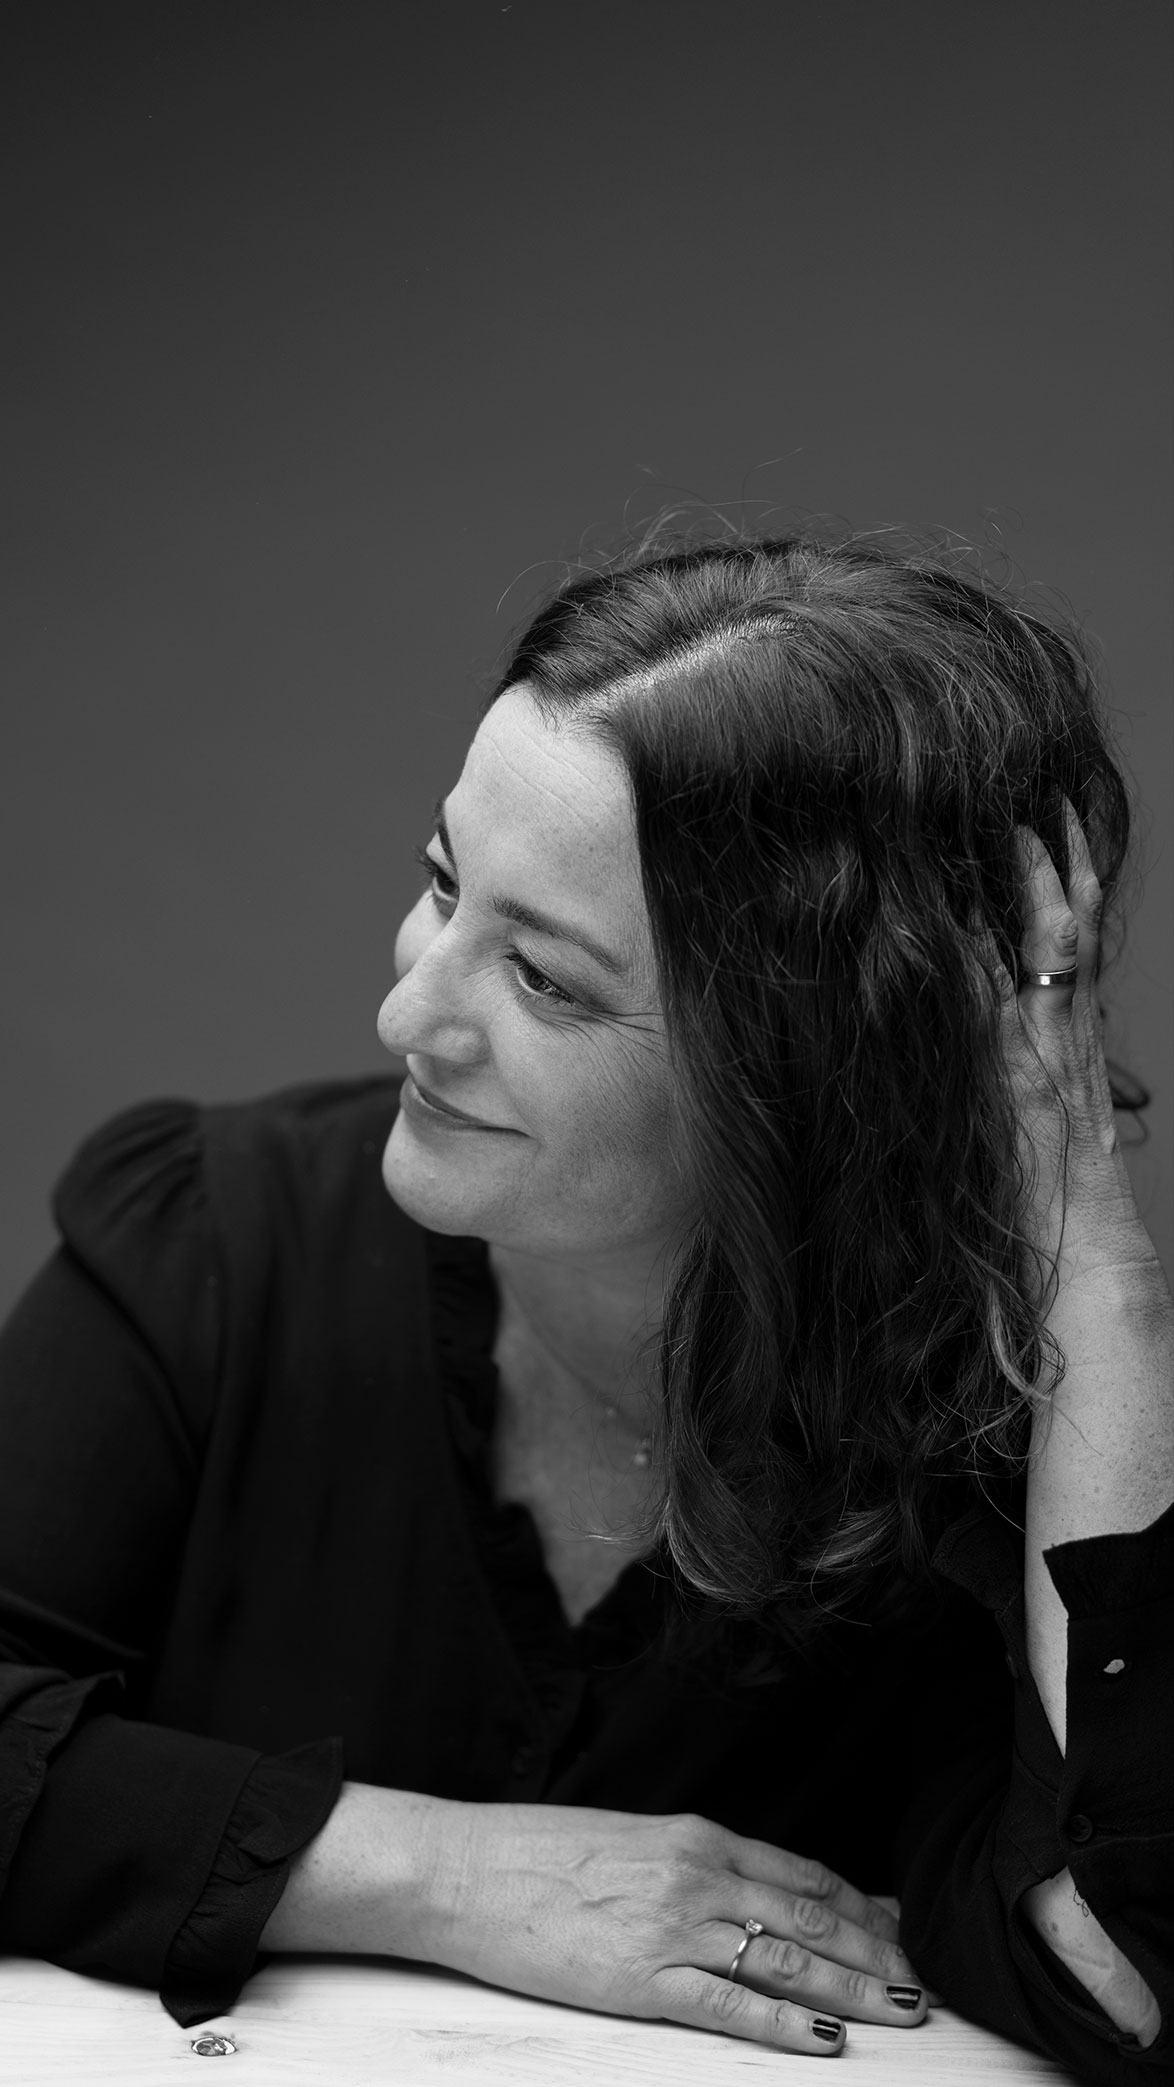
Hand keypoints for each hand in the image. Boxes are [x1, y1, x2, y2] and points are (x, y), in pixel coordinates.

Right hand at [434, 1802, 927, 2055]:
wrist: (469, 1869)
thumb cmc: (540, 1854)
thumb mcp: (632, 1840)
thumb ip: (694, 1862)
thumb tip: (748, 1887)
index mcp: (696, 1836)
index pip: (802, 1871)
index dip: (859, 1904)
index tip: (899, 1926)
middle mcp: (697, 1875)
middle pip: (811, 1916)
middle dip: (874, 1950)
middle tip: (922, 1980)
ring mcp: (673, 1927)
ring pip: (787, 1958)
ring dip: (852, 1987)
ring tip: (900, 2010)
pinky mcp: (643, 1978)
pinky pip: (732, 2005)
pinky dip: (787, 2023)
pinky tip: (824, 2038)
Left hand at [996, 800, 1147, 1282]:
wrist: (1095, 1269)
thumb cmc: (1055, 1217)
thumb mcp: (1039, 1137)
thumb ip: (1023, 1094)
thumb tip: (989, 1061)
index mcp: (1070, 1052)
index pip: (1069, 953)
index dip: (1061, 894)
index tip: (1048, 840)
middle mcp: (1069, 1045)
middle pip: (1071, 935)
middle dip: (1060, 868)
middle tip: (1043, 803)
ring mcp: (1055, 1061)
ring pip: (1056, 955)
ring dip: (1038, 889)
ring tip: (1024, 827)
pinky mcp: (1032, 1084)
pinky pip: (1020, 1005)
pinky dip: (1000, 959)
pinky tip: (974, 918)